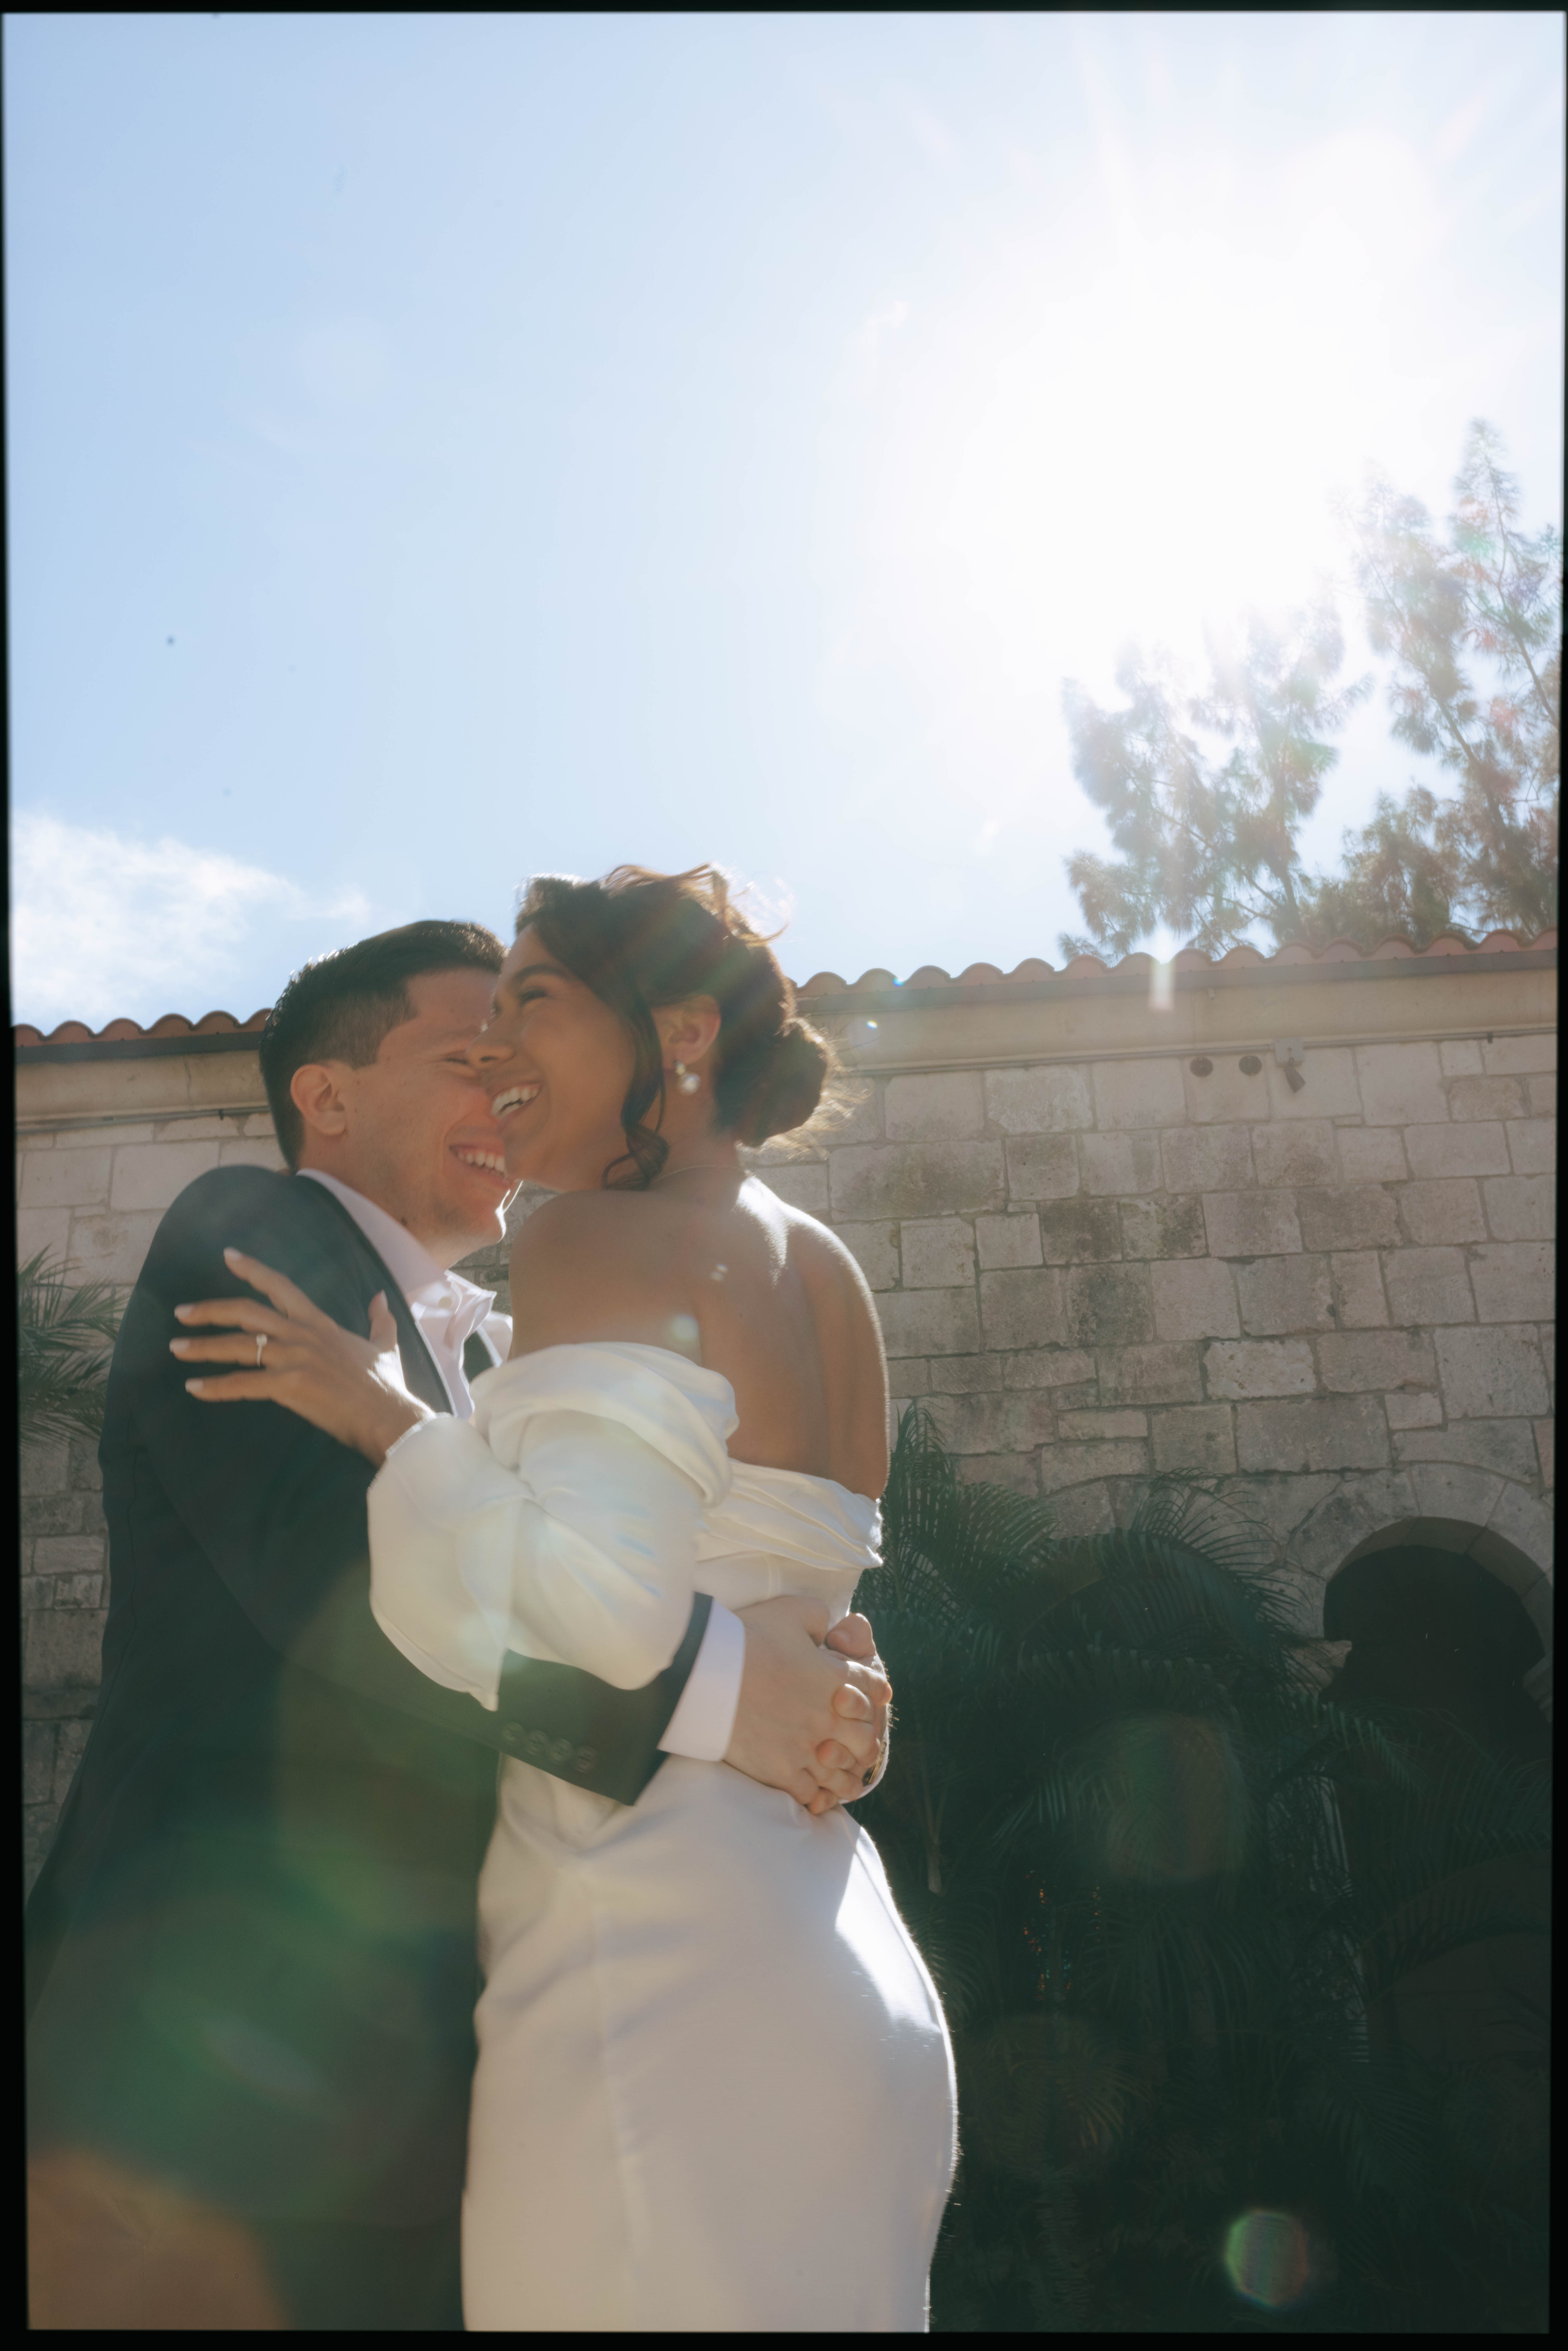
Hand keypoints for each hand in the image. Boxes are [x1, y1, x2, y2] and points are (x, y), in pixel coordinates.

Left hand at [169, 1247, 433, 1465]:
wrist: (390, 1417)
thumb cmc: (386, 1386)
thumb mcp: (386, 1345)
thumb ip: (380, 1319)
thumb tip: (379, 1296)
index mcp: (320, 1323)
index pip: (281, 1287)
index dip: (253, 1270)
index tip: (227, 1256)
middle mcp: (303, 1335)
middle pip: (247, 1312)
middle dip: (210, 1310)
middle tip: (181, 1313)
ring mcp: (295, 1359)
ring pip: (239, 1345)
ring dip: (203, 1347)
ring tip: (177, 1348)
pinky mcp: (289, 1386)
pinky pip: (242, 1384)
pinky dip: (215, 1387)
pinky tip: (194, 1388)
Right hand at [725, 1596, 890, 1817]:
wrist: (703, 1671)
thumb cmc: (745, 1636)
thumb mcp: (790, 1610)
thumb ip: (818, 1616)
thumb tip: (827, 1627)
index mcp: (833, 1677)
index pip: (872, 1687)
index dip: (877, 1691)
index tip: (877, 1697)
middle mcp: (826, 1716)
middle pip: (865, 1739)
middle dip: (865, 1741)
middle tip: (860, 1746)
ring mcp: (804, 1747)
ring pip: (840, 1773)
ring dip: (846, 1777)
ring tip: (847, 1784)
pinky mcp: (779, 1770)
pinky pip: (808, 1792)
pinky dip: (815, 1795)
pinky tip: (815, 1795)